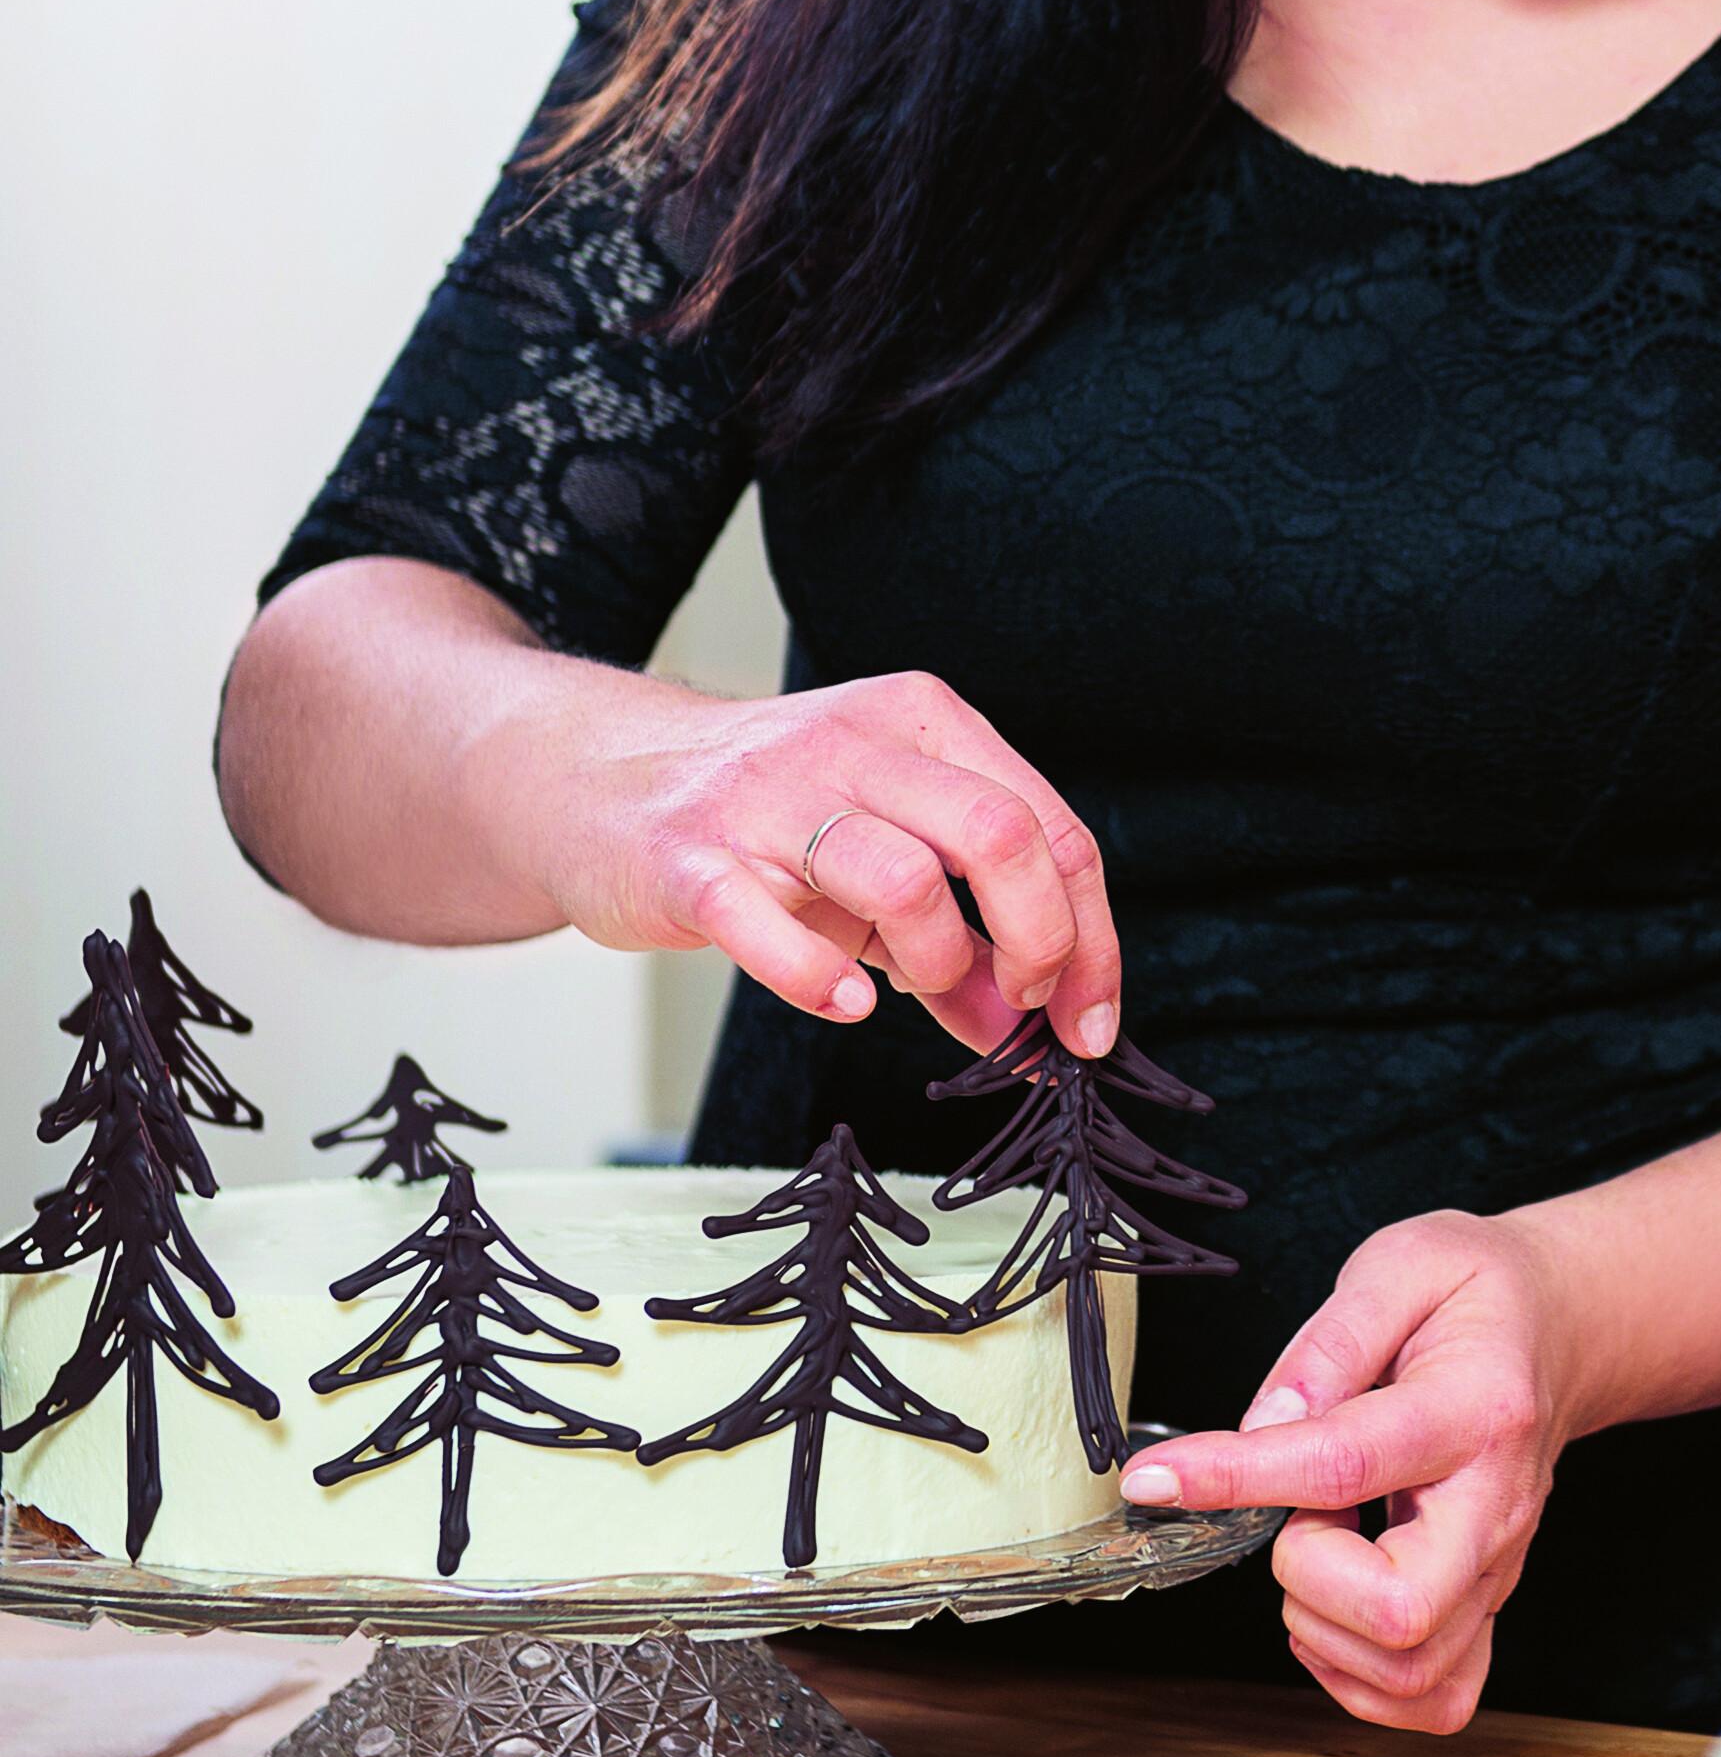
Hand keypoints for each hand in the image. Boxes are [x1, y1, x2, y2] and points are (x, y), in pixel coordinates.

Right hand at [516, 663, 1121, 1058]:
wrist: (593, 780)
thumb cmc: (761, 821)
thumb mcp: (877, 857)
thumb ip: (958, 937)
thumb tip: (1033, 1032)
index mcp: (920, 724)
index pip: (1049, 827)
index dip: (1090, 937)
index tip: (1088, 1021)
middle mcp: (854, 744)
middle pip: (1000, 835)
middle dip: (1042, 943)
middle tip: (1022, 1009)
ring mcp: (766, 799)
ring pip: (906, 879)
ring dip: (939, 964)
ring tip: (912, 991)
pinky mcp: (689, 860)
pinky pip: (767, 924)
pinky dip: (818, 979)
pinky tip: (842, 1000)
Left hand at [1120, 1212, 1572, 1732]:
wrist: (1560, 1329)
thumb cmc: (1479, 1297)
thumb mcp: (1403, 1265)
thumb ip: (1329, 1344)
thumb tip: (1262, 1426)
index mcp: (1474, 1409)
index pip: (1345, 1463)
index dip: (1236, 1477)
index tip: (1157, 1478)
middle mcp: (1495, 1506)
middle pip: (1401, 1611)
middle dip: (1308, 1578)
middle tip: (1299, 1514)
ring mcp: (1496, 1569)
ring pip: (1411, 1673)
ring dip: (1324, 1629)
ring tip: (1319, 1547)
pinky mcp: (1486, 1607)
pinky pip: (1433, 1697)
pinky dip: (1360, 1679)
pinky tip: (1334, 1611)